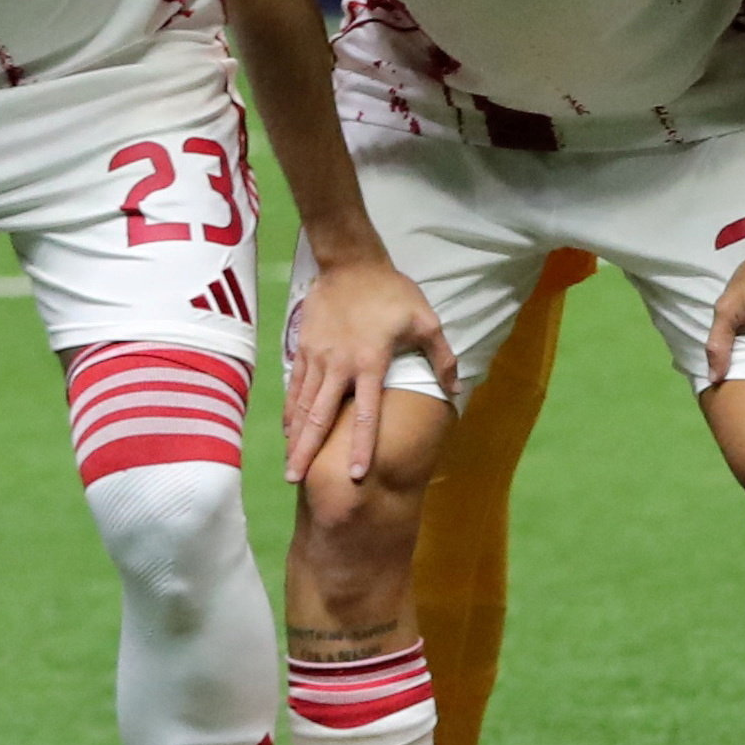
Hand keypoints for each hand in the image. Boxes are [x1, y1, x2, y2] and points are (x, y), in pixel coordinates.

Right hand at [284, 255, 452, 484]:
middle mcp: (339, 366)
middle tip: (295, 480)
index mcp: (370, 363)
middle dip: (308, 452)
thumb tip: (456, 390)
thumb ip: (441, 357)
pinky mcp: (303, 348)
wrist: (351, 263)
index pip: (365, 414)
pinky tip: (288, 431)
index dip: (361, 446)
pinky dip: (290, 410)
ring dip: (295, 437)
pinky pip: (295, 386)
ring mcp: (317, 358)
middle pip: (320, 417)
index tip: (356, 474)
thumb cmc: (392, 293)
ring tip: (289, 466)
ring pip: (302, 405)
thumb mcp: (426, 321)